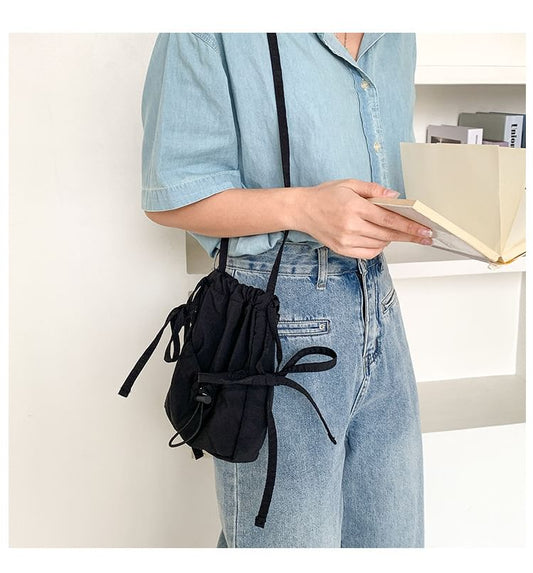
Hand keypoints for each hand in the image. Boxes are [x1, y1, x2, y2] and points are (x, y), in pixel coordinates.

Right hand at [295, 178, 432, 258]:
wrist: (302, 210)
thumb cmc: (325, 196)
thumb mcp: (350, 184)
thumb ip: (374, 190)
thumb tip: (395, 196)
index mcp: (354, 207)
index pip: (389, 219)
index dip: (409, 226)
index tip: (424, 230)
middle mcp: (350, 226)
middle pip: (387, 234)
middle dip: (408, 235)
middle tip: (424, 236)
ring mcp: (346, 240)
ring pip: (379, 244)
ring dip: (392, 239)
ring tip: (398, 233)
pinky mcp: (342, 249)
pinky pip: (368, 253)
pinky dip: (379, 247)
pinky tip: (381, 239)